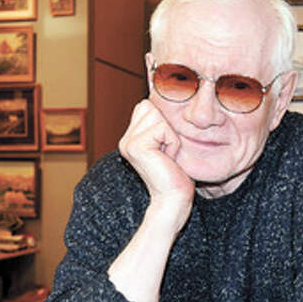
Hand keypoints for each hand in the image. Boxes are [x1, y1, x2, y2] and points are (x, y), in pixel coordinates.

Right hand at [119, 100, 194, 230]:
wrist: (173, 201)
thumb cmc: (176, 176)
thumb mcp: (168, 145)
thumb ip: (162, 126)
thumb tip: (167, 101)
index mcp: (131, 139)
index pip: (146, 106)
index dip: (164, 123)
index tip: (165, 149)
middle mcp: (125, 140)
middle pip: (150, 107)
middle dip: (167, 128)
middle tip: (167, 153)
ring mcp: (128, 143)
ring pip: (158, 116)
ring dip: (171, 136)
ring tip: (167, 157)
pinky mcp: (136, 146)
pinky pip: (164, 129)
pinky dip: (173, 143)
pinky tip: (168, 160)